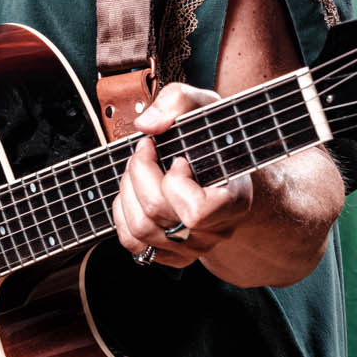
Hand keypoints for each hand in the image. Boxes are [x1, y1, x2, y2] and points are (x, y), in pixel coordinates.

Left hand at [112, 83, 252, 269]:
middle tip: (145, 149)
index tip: (179, 158)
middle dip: (139, 173)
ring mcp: (193, 248)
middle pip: (157, 214)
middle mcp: (215, 232)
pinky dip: (122, 214)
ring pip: (140, 230)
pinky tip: (133, 192)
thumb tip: (146, 124)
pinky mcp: (171, 255)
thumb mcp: (205, 108)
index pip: (196, 213)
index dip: (176, 183)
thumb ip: (178, 102)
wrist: (226, 168)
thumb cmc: (216, 140)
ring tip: (138, 168)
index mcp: (234, 202)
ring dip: (127, 191)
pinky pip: (133, 244)